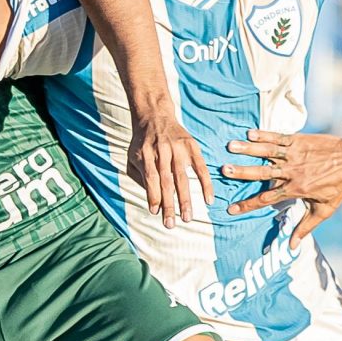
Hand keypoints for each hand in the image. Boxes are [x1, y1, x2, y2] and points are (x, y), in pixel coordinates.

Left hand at [129, 107, 213, 228]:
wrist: (155, 116)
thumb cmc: (142, 143)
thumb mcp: (132, 157)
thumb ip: (139, 178)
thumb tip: (152, 200)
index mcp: (146, 154)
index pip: (150, 178)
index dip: (153, 196)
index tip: (156, 213)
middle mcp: (162, 151)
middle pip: (166, 182)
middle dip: (169, 205)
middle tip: (171, 224)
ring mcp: (178, 149)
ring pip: (182, 178)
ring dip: (185, 200)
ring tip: (187, 218)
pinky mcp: (191, 147)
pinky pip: (201, 168)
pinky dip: (206, 184)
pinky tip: (208, 200)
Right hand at [222, 130, 341, 243]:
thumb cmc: (340, 187)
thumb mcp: (324, 210)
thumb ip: (305, 227)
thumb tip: (292, 247)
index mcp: (296, 190)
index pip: (266, 199)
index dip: (247, 205)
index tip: (229, 209)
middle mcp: (292, 172)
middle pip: (262, 173)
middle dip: (242, 172)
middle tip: (223, 170)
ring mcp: (295, 155)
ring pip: (267, 152)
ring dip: (248, 150)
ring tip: (230, 147)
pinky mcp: (299, 141)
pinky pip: (279, 138)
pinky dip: (264, 135)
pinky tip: (249, 134)